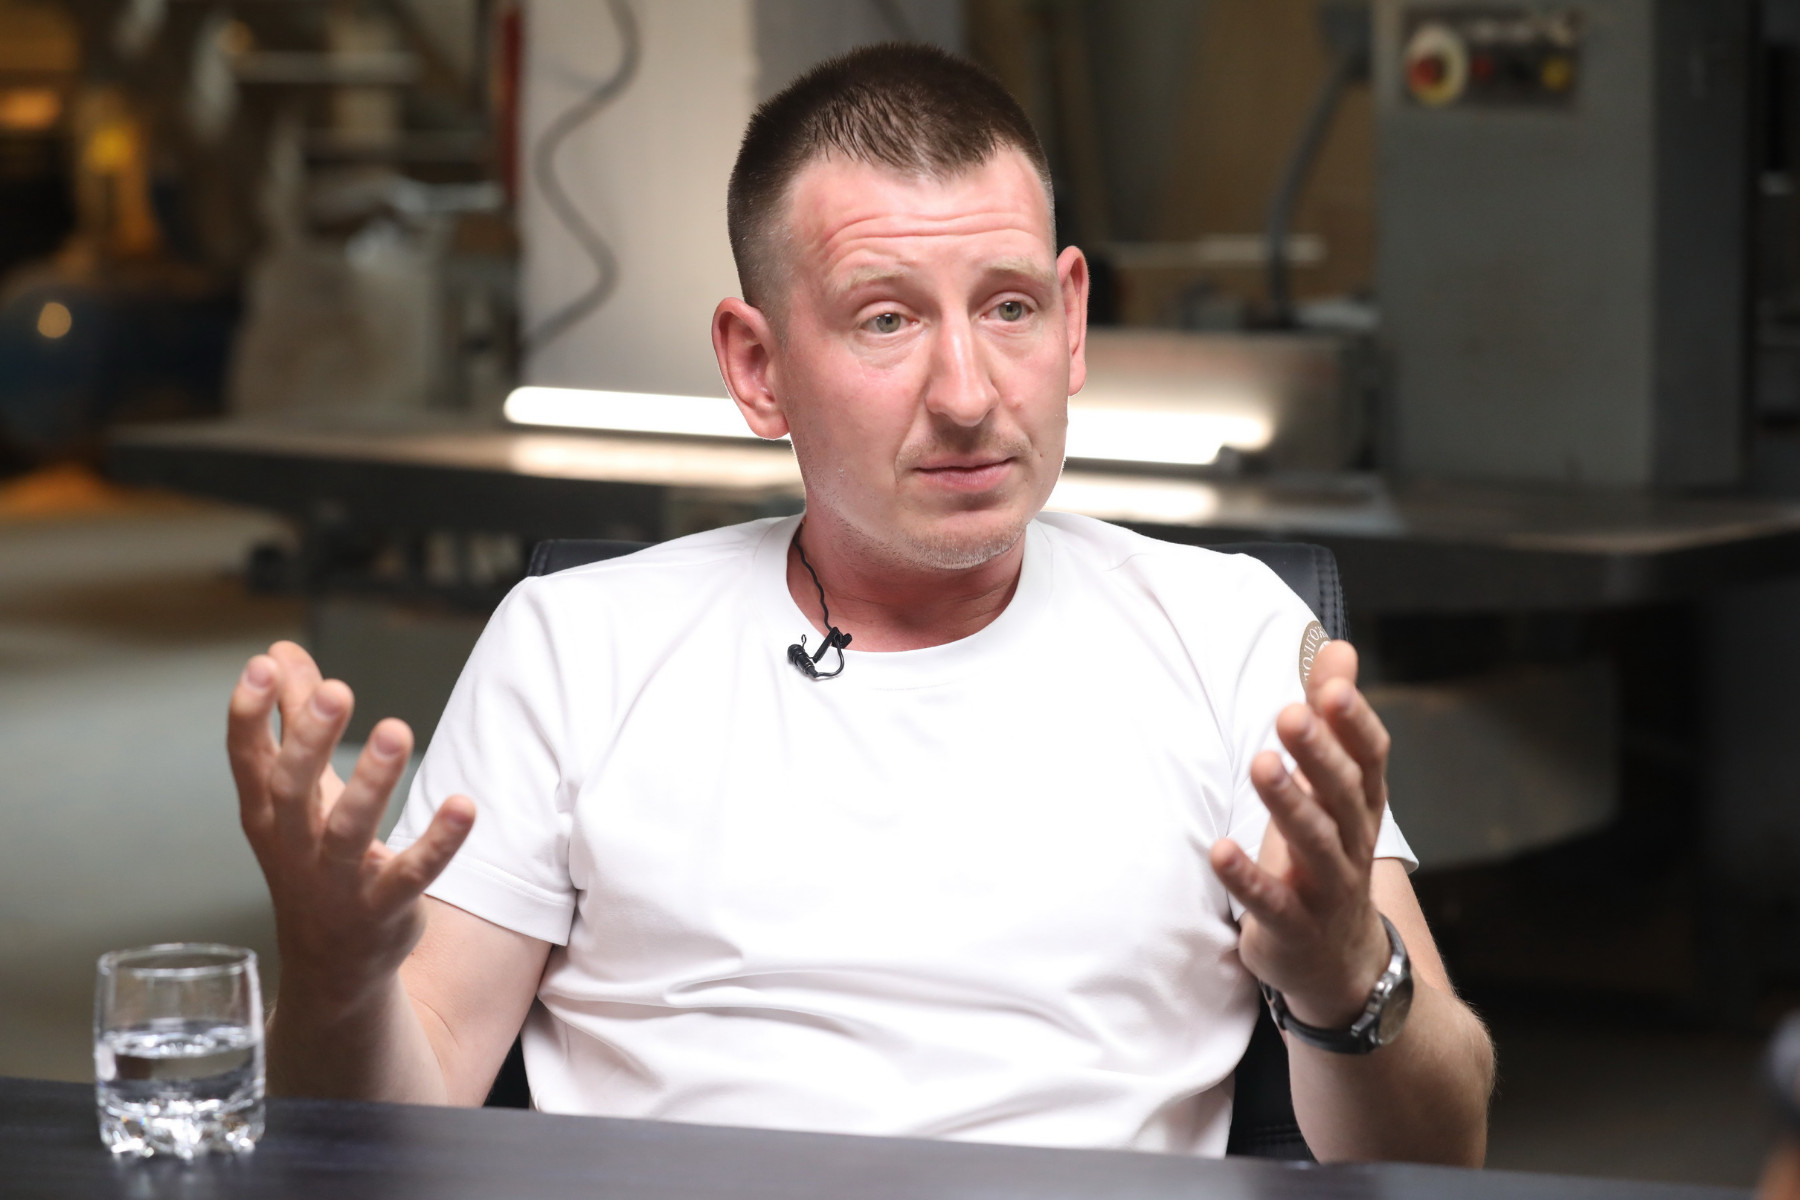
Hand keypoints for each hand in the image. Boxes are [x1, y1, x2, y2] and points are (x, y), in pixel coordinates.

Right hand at [227, 641, 474, 1017]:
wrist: (331, 965)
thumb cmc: (311, 857)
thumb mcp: (296, 792)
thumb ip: (290, 719)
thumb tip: (277, 652)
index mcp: (267, 813)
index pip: (247, 760)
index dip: (248, 715)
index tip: (261, 665)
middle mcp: (293, 846)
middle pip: (293, 790)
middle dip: (311, 740)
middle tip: (337, 688)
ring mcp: (337, 883)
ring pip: (350, 831)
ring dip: (374, 782)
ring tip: (397, 730)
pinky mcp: (384, 908)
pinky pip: (413, 874)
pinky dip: (438, 842)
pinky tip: (464, 805)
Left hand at [1210, 639, 1392, 1029]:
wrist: (1340, 962)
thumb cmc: (1328, 853)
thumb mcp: (1332, 786)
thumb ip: (1332, 717)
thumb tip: (1337, 647)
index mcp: (1360, 805)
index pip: (1368, 758)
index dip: (1354, 724)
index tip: (1333, 687)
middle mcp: (1352, 842)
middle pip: (1341, 794)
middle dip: (1318, 754)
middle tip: (1288, 714)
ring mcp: (1326, 888)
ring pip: (1314, 843)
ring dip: (1288, 804)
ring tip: (1261, 765)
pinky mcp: (1292, 925)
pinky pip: (1270, 901)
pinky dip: (1246, 877)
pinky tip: (1218, 850)